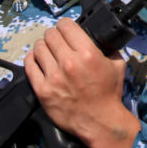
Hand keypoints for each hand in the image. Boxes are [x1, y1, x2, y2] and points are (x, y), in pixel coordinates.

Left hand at [25, 17, 137, 147]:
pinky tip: (37, 60)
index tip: (66, 30)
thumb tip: (99, 38)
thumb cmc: (109, 95)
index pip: (66, 25)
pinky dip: (32, 59)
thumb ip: (108, 48)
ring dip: (43, 46)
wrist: (100, 122)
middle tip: (57, 41)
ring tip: (47, 51)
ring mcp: (54, 77)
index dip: (65, 26)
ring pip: (38, 47)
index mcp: (87, 53)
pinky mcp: (43, 90)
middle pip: (50, 35)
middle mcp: (69, 62)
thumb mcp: (117, 66)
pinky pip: (29, 65)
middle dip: (54, 35)